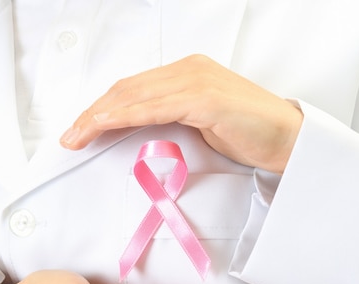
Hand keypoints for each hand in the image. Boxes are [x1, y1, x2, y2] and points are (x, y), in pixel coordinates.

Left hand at [60, 54, 302, 173]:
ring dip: (99, 117)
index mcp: (187, 73)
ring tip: (77, 136)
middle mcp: (188, 70)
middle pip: (127, 90)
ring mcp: (196, 81)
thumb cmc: (249, 134)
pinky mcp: (205, 98)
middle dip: (93, 113)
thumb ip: (173, 117)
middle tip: (70, 136)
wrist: (289, 140)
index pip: (133, 88)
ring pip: (135, 96)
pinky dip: (125, 116)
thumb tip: (143, 130)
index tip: (82, 128)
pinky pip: (155, 107)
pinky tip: (104, 125)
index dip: (103, 107)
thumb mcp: (201, 122)